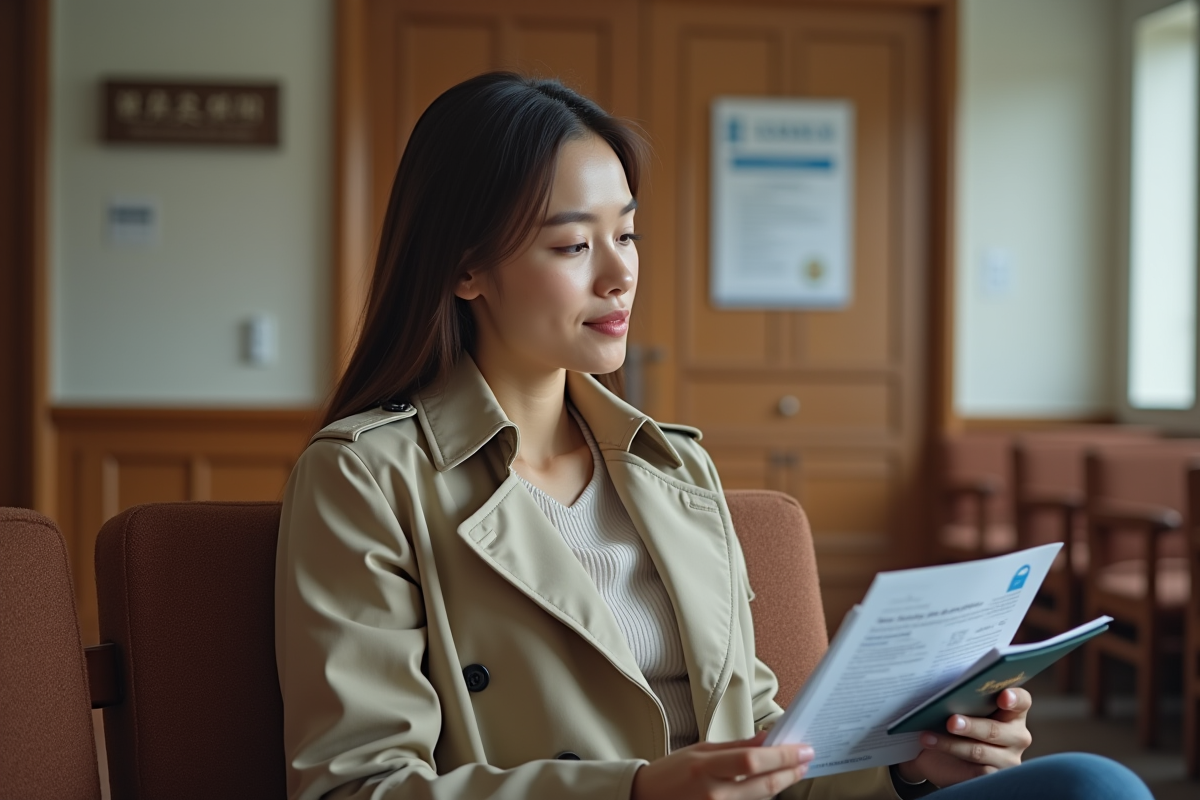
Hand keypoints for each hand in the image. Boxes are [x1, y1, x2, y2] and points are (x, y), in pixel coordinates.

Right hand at [631, 730, 813, 799]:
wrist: (647, 798)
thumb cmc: (673, 772)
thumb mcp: (702, 750)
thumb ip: (737, 746)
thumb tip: (767, 737)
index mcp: (706, 766)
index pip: (752, 760)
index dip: (782, 756)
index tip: (803, 749)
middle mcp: (713, 793)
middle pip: (763, 784)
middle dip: (790, 771)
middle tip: (806, 759)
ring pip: (762, 798)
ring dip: (780, 783)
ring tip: (792, 769)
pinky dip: (764, 795)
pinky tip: (771, 784)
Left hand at [895, 688, 1032, 788]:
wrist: (940, 755)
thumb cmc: (955, 722)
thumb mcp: (960, 708)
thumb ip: (963, 699)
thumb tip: (948, 693)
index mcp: (1012, 712)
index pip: (1022, 701)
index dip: (1014, 698)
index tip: (1002, 696)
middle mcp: (1016, 736)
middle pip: (996, 730)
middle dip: (972, 726)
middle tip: (951, 722)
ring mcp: (1008, 759)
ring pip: (981, 751)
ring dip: (953, 744)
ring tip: (929, 737)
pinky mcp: (994, 777)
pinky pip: (977, 772)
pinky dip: (953, 761)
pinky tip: (935, 751)